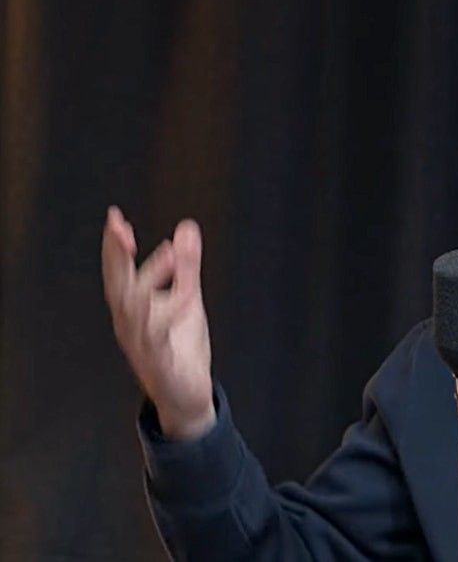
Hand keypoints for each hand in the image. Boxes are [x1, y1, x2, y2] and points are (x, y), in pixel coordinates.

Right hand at [101, 206, 214, 439]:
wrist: (185, 395)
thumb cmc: (179, 344)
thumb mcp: (186, 297)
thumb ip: (186, 265)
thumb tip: (186, 227)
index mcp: (132, 307)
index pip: (118, 272)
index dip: (114, 246)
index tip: (115, 218)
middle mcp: (130, 324)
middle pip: (119, 287)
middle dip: (117, 258)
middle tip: (121, 229)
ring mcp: (142, 345)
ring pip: (136, 313)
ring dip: (149, 282)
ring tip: (167, 255)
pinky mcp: (161, 364)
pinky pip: (161, 341)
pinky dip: (170, 319)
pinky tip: (184, 299)